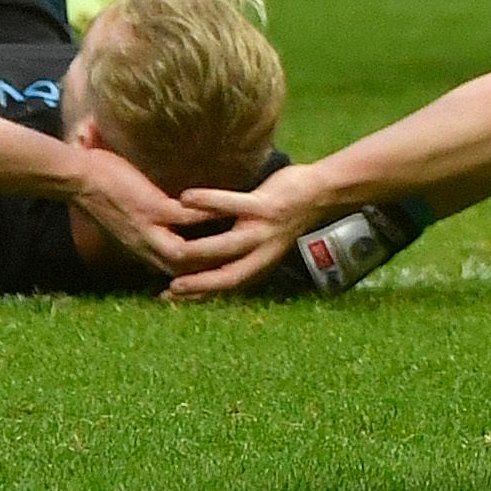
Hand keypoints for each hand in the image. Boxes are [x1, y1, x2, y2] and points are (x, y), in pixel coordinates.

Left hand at [70, 143, 240, 283]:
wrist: (76, 178)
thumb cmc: (93, 187)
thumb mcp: (119, 215)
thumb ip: (138, 220)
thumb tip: (150, 211)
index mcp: (139, 246)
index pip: (172, 267)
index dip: (195, 271)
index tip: (217, 264)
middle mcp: (146, 246)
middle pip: (186, 269)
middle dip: (212, 268)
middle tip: (240, 258)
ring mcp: (150, 230)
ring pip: (192, 252)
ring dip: (216, 245)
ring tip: (244, 235)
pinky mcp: (154, 211)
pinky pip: (191, 218)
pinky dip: (211, 213)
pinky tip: (231, 205)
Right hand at [158, 164, 337, 299]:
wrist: (321, 191)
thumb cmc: (286, 216)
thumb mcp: (266, 242)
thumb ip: (242, 252)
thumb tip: (212, 260)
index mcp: (261, 262)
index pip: (227, 285)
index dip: (200, 295)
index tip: (169, 300)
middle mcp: (263, 251)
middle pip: (228, 275)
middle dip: (199, 285)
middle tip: (169, 289)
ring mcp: (264, 229)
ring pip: (228, 244)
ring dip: (200, 249)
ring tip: (175, 250)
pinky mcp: (266, 205)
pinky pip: (233, 204)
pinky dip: (209, 201)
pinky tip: (186, 198)